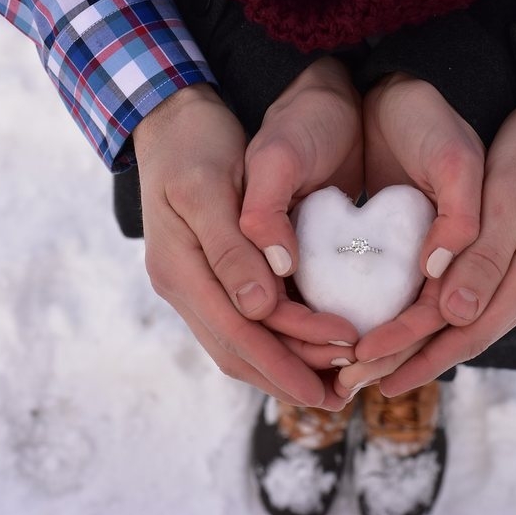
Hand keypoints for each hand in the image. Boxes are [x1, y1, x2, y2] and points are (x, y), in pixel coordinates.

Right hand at [134, 82, 354, 409]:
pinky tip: (308, 347)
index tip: (331, 378)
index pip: (237, 332)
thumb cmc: (194, 143)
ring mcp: (195, 283)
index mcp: (179, 269)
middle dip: (289, 376)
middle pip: (238, 350)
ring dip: (285, 366)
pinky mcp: (211, 275)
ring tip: (332, 383)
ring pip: (240, 344)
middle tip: (341, 396)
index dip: (285, 360)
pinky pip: (243, 323)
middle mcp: (184, 286)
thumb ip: (231, 249)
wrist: (174, 118)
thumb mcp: (209, 187)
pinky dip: (277, 341)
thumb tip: (258, 310)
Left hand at [339, 84, 515, 396]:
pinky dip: (439, 317)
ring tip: (376, 363)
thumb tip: (456, 316)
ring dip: (421, 345)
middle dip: (410, 360)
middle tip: (357, 379)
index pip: (466, 331)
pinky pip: (474, 300)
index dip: (415, 353)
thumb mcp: (514, 194)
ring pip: (467, 322)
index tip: (365, 366)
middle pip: (464, 337)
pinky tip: (414, 322)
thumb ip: (489, 256)